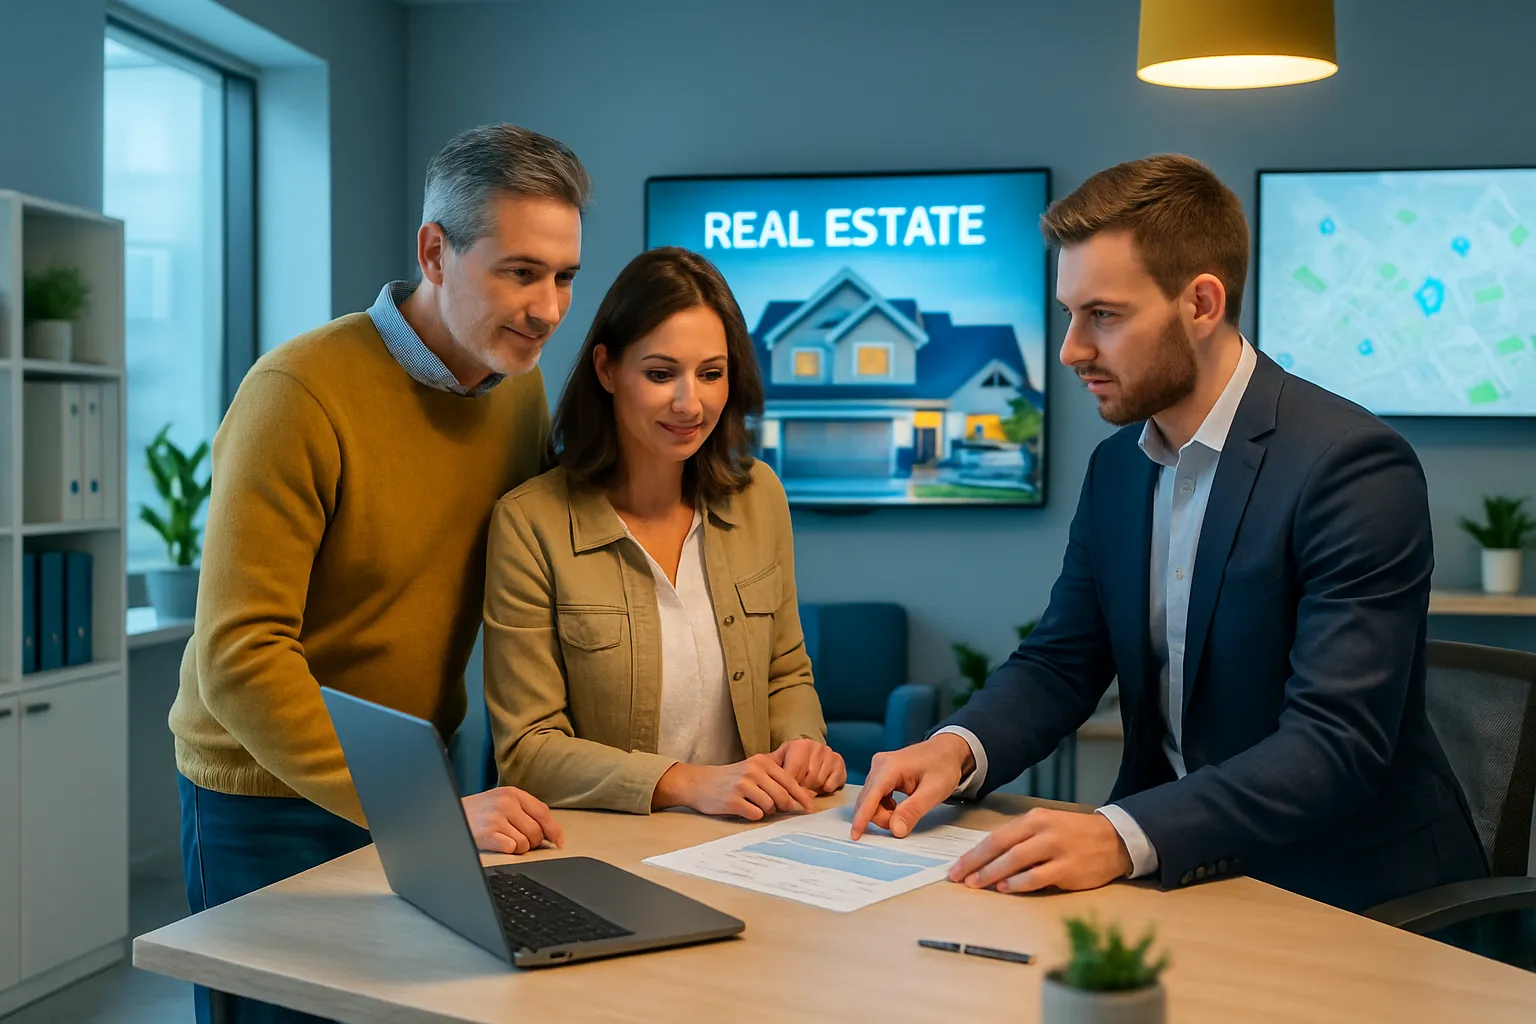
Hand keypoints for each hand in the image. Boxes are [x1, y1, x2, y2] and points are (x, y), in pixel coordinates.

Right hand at [461, 787, 563, 854]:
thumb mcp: (501, 801)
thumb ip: (524, 810)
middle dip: (532, 841)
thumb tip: (550, 832)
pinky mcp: (488, 834)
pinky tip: (497, 843)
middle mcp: (506, 803)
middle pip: (536, 831)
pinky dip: (507, 850)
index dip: (553, 829)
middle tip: (519, 839)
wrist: (448, 815)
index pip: (542, 812)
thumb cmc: (477, 811)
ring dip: (518, 847)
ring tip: (503, 839)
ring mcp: (496, 818)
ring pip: (525, 843)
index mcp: (512, 793)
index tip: (558, 840)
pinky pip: (512, 849)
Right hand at [653, 755, 816, 819]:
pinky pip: (756, 814)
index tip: (810, 809)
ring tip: (754, 804)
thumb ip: (777, 779)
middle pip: (783, 796)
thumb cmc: (730, 778)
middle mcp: (753, 771)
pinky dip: (754, 815)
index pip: (790, 781)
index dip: (803, 797)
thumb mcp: (754, 770)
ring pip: (770, 806)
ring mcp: (742, 785)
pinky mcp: (733, 800)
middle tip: (779, 810)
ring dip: (767, 811)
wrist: (698, 783)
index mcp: (762, 762)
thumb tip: (805, 795)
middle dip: (785, 807)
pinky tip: (744, 809)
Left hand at [772, 739, 846, 793]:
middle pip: (807, 779)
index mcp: (799, 745)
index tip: (785, 792)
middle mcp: (816, 747)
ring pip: (819, 781)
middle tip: (798, 789)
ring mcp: (829, 754)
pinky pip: (833, 783)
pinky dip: (826, 788)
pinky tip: (821, 785)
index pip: (793, 774)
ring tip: (808, 786)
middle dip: (801, 788)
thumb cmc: (790, 759)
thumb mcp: (777, 760)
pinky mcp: (840, 763)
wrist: (809, 751)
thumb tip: (763, 782)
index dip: (789, 787)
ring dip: (813, 789)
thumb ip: (770, 769)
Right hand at [849, 733, 973, 839]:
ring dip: (883, 813)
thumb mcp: (934, 791)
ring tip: (904, 813)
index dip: (862, 818)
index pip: (871, 796)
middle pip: (868, 801)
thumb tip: (895, 830)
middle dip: (882, 817)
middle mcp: (879, 765)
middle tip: (904, 823)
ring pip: (870, 801)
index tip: (855, 836)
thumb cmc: (943, 766)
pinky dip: (884, 808)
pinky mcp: (880, 774)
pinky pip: (875, 797)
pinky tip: (898, 807)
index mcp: (889, 767)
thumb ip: (913, 810)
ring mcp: (878, 768)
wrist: (947, 750)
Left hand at [948, 808, 1131, 893]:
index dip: (974, 854)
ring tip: (976, 885)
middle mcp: (1042, 831)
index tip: (956, 868)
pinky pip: (1038, 876)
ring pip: (1016, 861)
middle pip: (1001, 848)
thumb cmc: (1074, 835)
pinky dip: (1019, 883)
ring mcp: (1056, 849)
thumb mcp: (1046, 826)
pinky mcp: (1068, 868)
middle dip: (976, 864)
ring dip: (993, 874)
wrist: (1114, 840)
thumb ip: (1020, 840)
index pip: (996, 837)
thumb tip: (988, 861)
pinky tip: (1006, 889)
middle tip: (959, 879)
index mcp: (1033, 819)